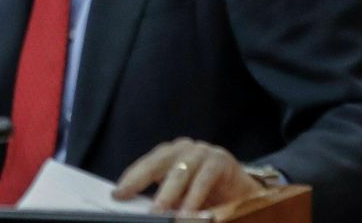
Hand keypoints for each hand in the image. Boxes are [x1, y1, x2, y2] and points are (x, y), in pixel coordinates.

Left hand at [114, 138, 263, 212]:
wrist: (244, 191)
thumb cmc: (209, 194)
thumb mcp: (182, 196)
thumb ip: (165, 199)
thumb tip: (145, 210)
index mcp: (169, 155)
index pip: (145, 164)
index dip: (131, 179)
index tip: (117, 194)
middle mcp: (183, 149)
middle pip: (157, 163)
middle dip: (141, 182)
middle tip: (129, 199)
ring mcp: (201, 151)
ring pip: (179, 173)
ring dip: (168, 195)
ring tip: (159, 213)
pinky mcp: (219, 159)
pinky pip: (203, 180)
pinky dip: (194, 198)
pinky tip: (187, 212)